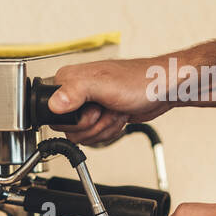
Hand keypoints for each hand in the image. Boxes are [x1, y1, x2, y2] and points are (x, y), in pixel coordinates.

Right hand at [48, 58, 172, 144]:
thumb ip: (76, 91)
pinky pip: (95, 135)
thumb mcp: (105, 85)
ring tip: (115, 109)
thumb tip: (54, 104)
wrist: (162, 90)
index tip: (92, 109)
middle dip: (93, 125)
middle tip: (106, 108)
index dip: (76, 118)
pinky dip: (110, 129)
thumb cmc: (141, 81)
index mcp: (68, 79)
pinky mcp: (98, 116)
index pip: (53, 114)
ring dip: (104, 127)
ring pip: (83, 135)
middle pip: (69, 129)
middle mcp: (74, 92)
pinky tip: (118, 115)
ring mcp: (87, 105)